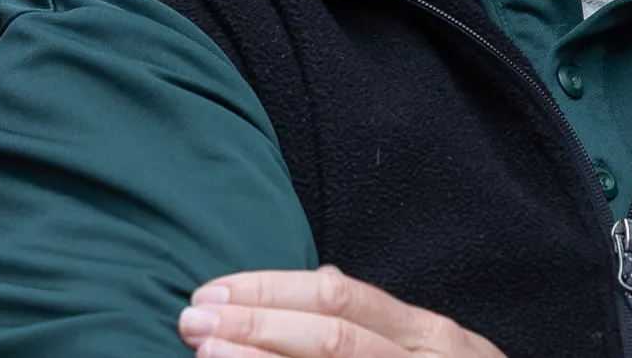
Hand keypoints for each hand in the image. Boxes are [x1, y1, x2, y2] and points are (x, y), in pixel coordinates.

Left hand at [178, 265, 507, 357]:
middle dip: (257, 321)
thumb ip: (383, 322)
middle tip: (193, 316)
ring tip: (204, 350)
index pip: (342, 298)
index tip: (214, 290)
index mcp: (428, 335)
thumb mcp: (438, 351)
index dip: (273, 291)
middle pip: (333, 334)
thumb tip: (328, 281)